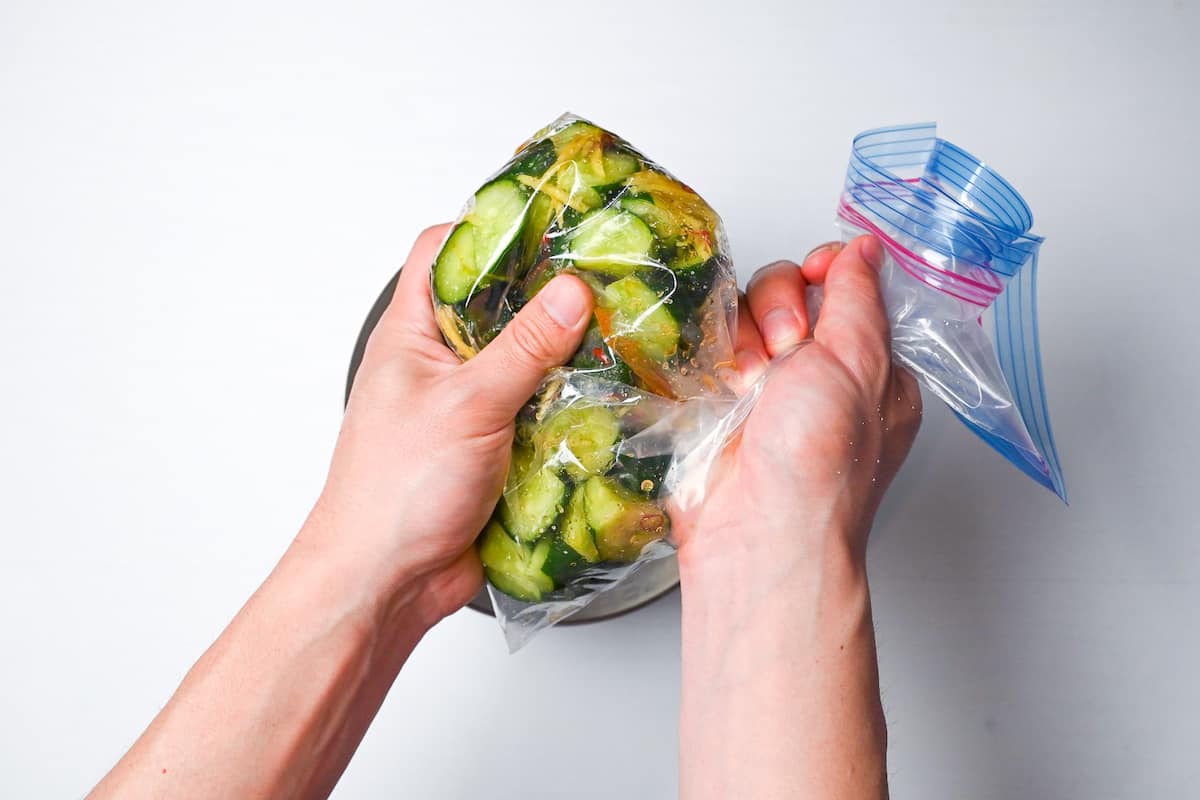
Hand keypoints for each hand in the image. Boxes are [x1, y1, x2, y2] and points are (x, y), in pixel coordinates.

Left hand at [299, 224, 593, 623]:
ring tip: (621, 335)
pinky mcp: (497, 450)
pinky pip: (540, 414)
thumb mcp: (467, 405)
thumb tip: (570, 291)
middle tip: (605, 278)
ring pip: (527, 363)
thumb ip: (522, 347)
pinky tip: (609, 401)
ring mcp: (470, 408)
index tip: (548, 221)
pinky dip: (571, 408)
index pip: (443, 253)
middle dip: (547, 296)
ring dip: (566, 358)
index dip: (489, 229)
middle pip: (498, 306)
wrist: (386, 581)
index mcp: (412, 335)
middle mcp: (440, 364)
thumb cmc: (395, 489)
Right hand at [676, 235, 921, 572]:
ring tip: (748, 386)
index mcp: (869, 368)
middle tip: (785, 352)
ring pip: (742, 315)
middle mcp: (817, 375)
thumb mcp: (859, 364)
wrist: (756, 532)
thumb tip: (865, 247)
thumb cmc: (819, 463)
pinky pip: (707, 347)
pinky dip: (711, 357)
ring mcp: (765, 389)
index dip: (825, 273)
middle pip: (787, 291)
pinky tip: (721, 388)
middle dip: (780, 310)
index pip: (845, 286)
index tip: (815, 280)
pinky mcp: (718, 402)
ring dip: (744, 340)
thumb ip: (859, 298)